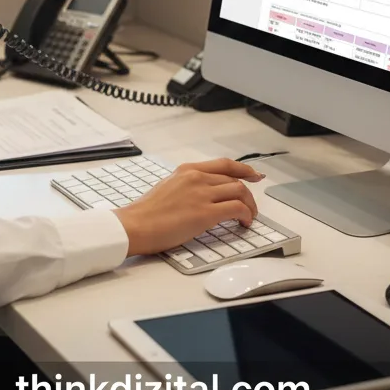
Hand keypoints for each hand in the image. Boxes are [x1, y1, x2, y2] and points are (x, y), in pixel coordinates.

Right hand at [114, 158, 263, 257]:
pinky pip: (236, 208)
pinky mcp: (205, 213)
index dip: (244, 169)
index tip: (254, 175)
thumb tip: (203, 195)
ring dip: (249, 205)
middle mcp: (197, 178)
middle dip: (248, 193)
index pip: (224, 164)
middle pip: (234, 179)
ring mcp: (202, 194)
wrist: (135, 225)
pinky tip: (244, 222)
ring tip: (249, 216)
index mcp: (187, 170)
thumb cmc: (146, 213)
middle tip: (251, 206)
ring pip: (239, 191)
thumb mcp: (168, 187)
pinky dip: (246, 215)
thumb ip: (187, 186)